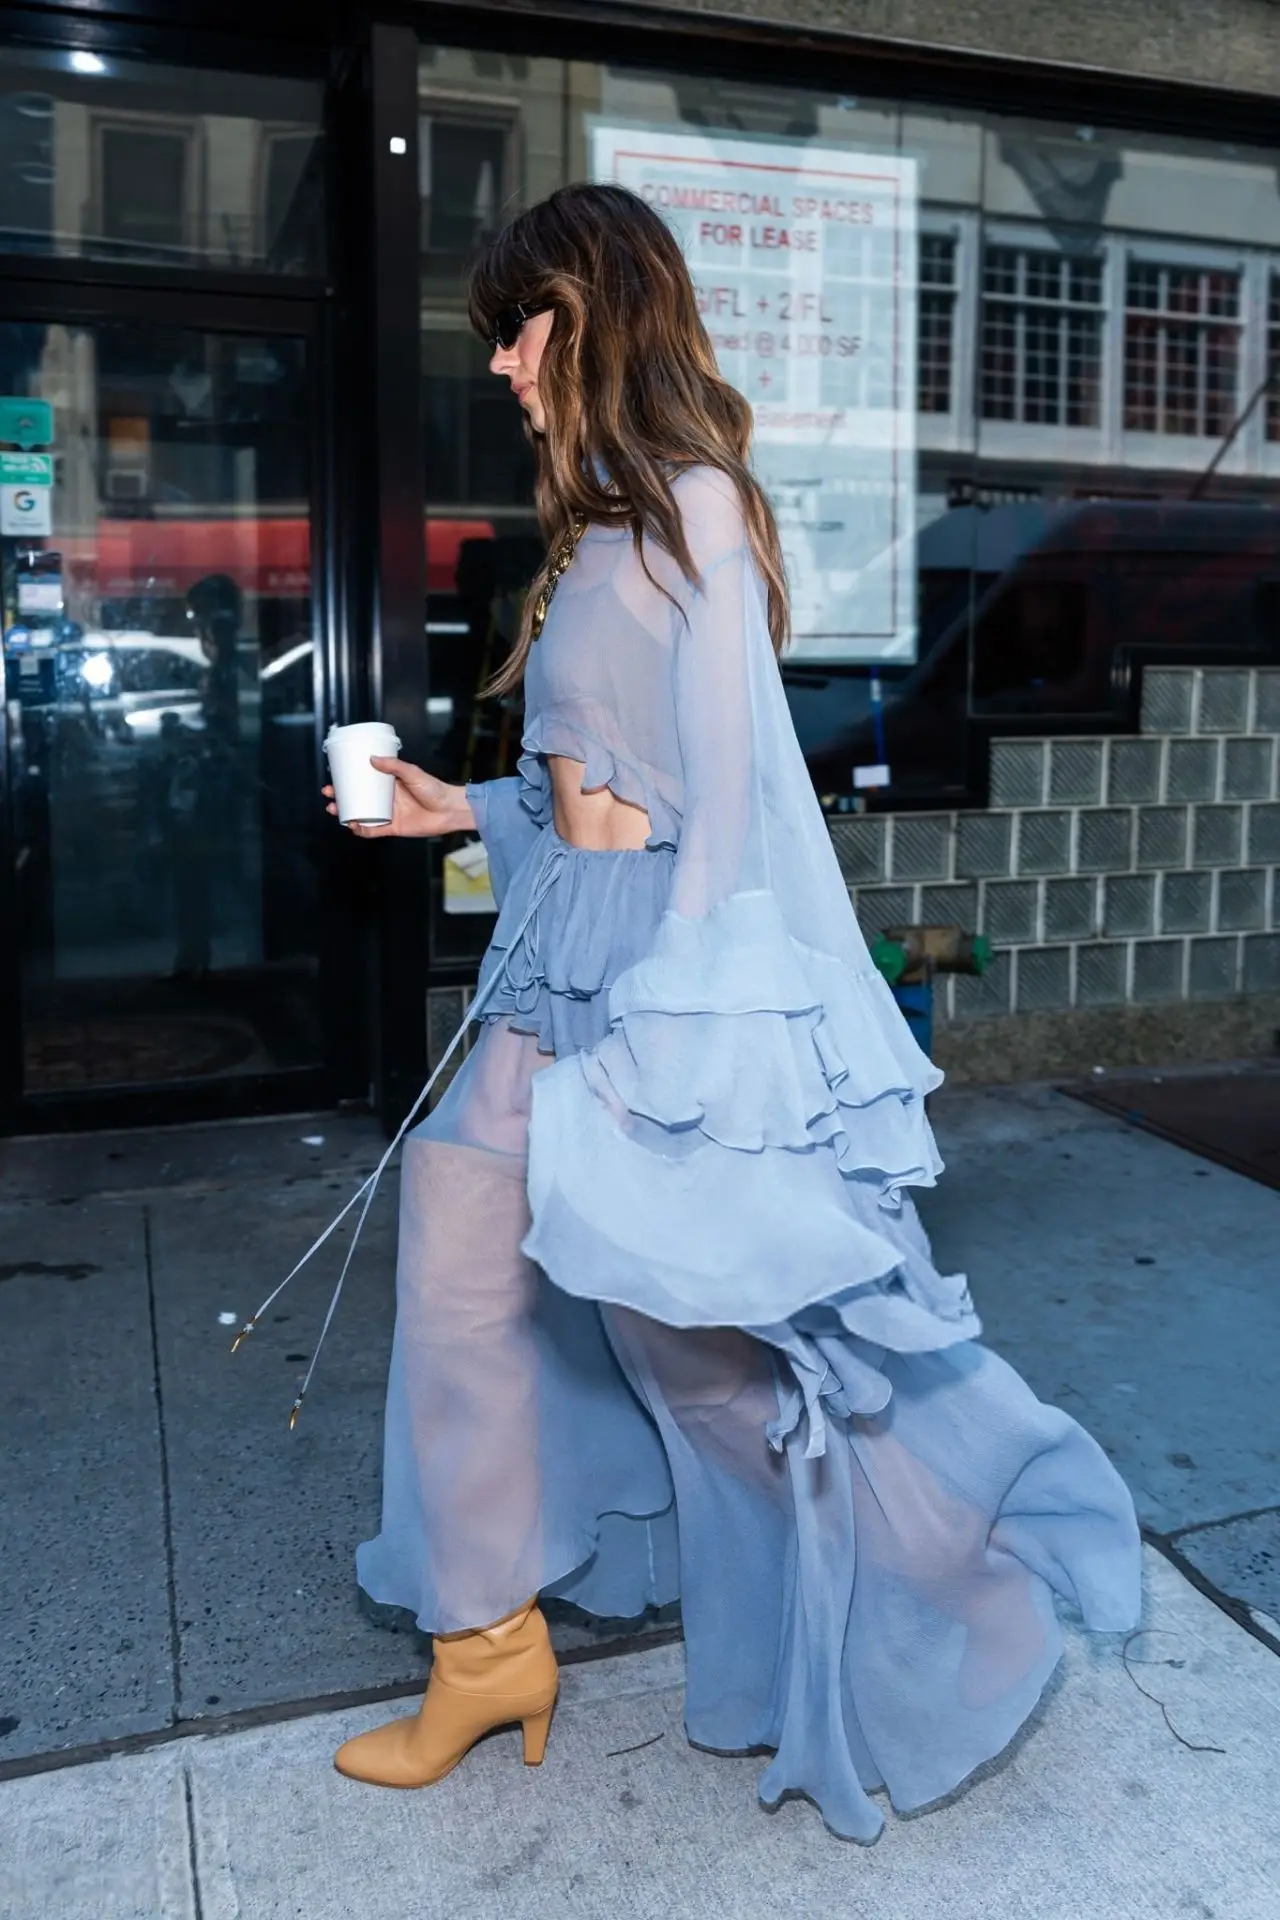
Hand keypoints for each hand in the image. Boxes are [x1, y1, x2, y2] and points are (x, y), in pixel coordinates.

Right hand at [322, 757, 474, 837]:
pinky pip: (373, 831)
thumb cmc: (434, 789)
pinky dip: (362, 830)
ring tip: (335, 810)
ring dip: (346, 814)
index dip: (347, 781)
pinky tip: (353, 826)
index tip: (334, 778)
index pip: (363, 781)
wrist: (449, 809)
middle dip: (340, 798)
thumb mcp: (413, 773)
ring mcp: (388, 814)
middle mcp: (385, 799)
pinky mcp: (393, 828)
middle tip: (329, 795)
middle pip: (357, 799)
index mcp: (388, 784)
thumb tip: (373, 758)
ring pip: (362, 815)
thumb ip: (394, 766)